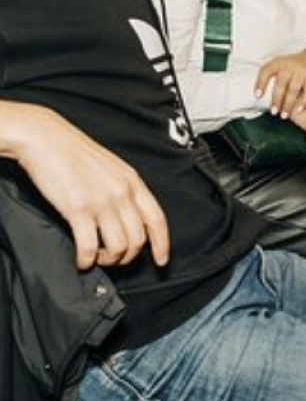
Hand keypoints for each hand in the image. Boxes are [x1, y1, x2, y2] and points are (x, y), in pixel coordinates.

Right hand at [10, 105, 169, 270]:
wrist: (48, 140)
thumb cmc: (76, 154)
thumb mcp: (113, 168)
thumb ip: (124, 191)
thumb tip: (129, 217)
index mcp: (133, 182)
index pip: (157, 219)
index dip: (162, 244)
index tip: (161, 260)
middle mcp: (122, 192)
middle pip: (138, 238)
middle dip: (128, 256)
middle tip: (114, 259)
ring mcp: (102, 201)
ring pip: (119, 246)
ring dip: (108, 260)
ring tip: (96, 257)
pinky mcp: (78, 209)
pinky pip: (90, 247)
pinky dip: (87, 260)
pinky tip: (82, 260)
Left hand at [256, 49, 305, 118]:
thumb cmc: (292, 67)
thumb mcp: (280, 66)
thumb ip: (270, 77)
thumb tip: (257, 97)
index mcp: (278, 63)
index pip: (266, 71)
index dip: (260, 83)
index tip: (257, 96)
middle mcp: (289, 65)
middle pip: (281, 84)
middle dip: (276, 100)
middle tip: (273, 112)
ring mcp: (302, 71)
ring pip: (294, 90)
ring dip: (288, 104)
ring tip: (284, 115)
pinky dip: (303, 102)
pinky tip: (298, 110)